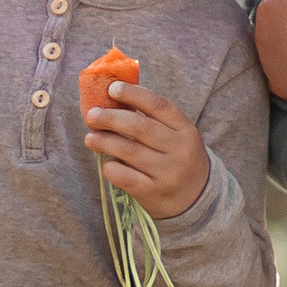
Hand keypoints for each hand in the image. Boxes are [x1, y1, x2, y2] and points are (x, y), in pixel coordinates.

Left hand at [83, 74, 211, 222]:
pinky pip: (126, 177)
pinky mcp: (155, 193)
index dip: (134, 95)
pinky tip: (105, 163)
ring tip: (90, 138)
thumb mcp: (177, 135)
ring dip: (104, 142)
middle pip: (140, 127)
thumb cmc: (177, 158)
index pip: (159, 106)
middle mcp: (180, 150)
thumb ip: (153, 118)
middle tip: (91, 115)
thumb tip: (115, 96)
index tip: (112, 89)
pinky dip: (111, 167)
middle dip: (111, 118)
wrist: (196, 197)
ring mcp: (168, 173)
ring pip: (129, 151)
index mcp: (186, 130)